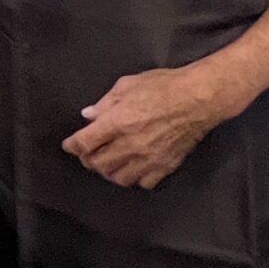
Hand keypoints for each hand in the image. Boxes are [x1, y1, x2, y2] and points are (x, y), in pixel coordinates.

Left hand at [62, 65, 236, 188]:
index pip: (85, 143)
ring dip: (109, 171)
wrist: (199, 99)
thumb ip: (105, 102)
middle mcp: (129, 145)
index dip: (72, 146)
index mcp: (117, 122)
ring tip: (110, 162)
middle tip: (89, 152)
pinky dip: (134, 178)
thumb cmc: (163, 86)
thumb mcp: (128, 84)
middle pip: (98, 164)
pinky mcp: (165, 167)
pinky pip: (143, 183)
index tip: (69, 145)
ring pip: (118, 178)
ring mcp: (147, 159)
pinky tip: (134, 167)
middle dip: (89, 159)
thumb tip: (89, 115)